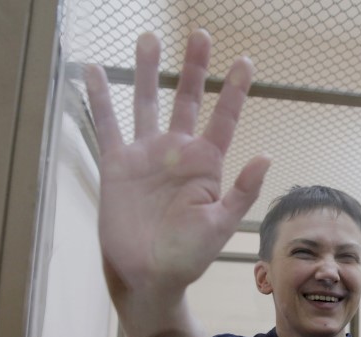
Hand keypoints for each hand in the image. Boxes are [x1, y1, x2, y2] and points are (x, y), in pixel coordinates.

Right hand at [86, 31, 269, 289]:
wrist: (147, 276)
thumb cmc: (188, 255)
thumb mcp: (221, 224)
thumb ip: (242, 190)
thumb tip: (265, 155)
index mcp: (207, 164)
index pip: (224, 118)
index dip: (234, 90)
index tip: (244, 61)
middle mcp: (178, 153)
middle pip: (187, 100)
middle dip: (194, 68)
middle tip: (201, 35)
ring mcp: (147, 155)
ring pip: (147, 103)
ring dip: (149, 71)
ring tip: (149, 38)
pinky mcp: (117, 165)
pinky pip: (107, 125)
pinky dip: (100, 98)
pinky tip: (94, 70)